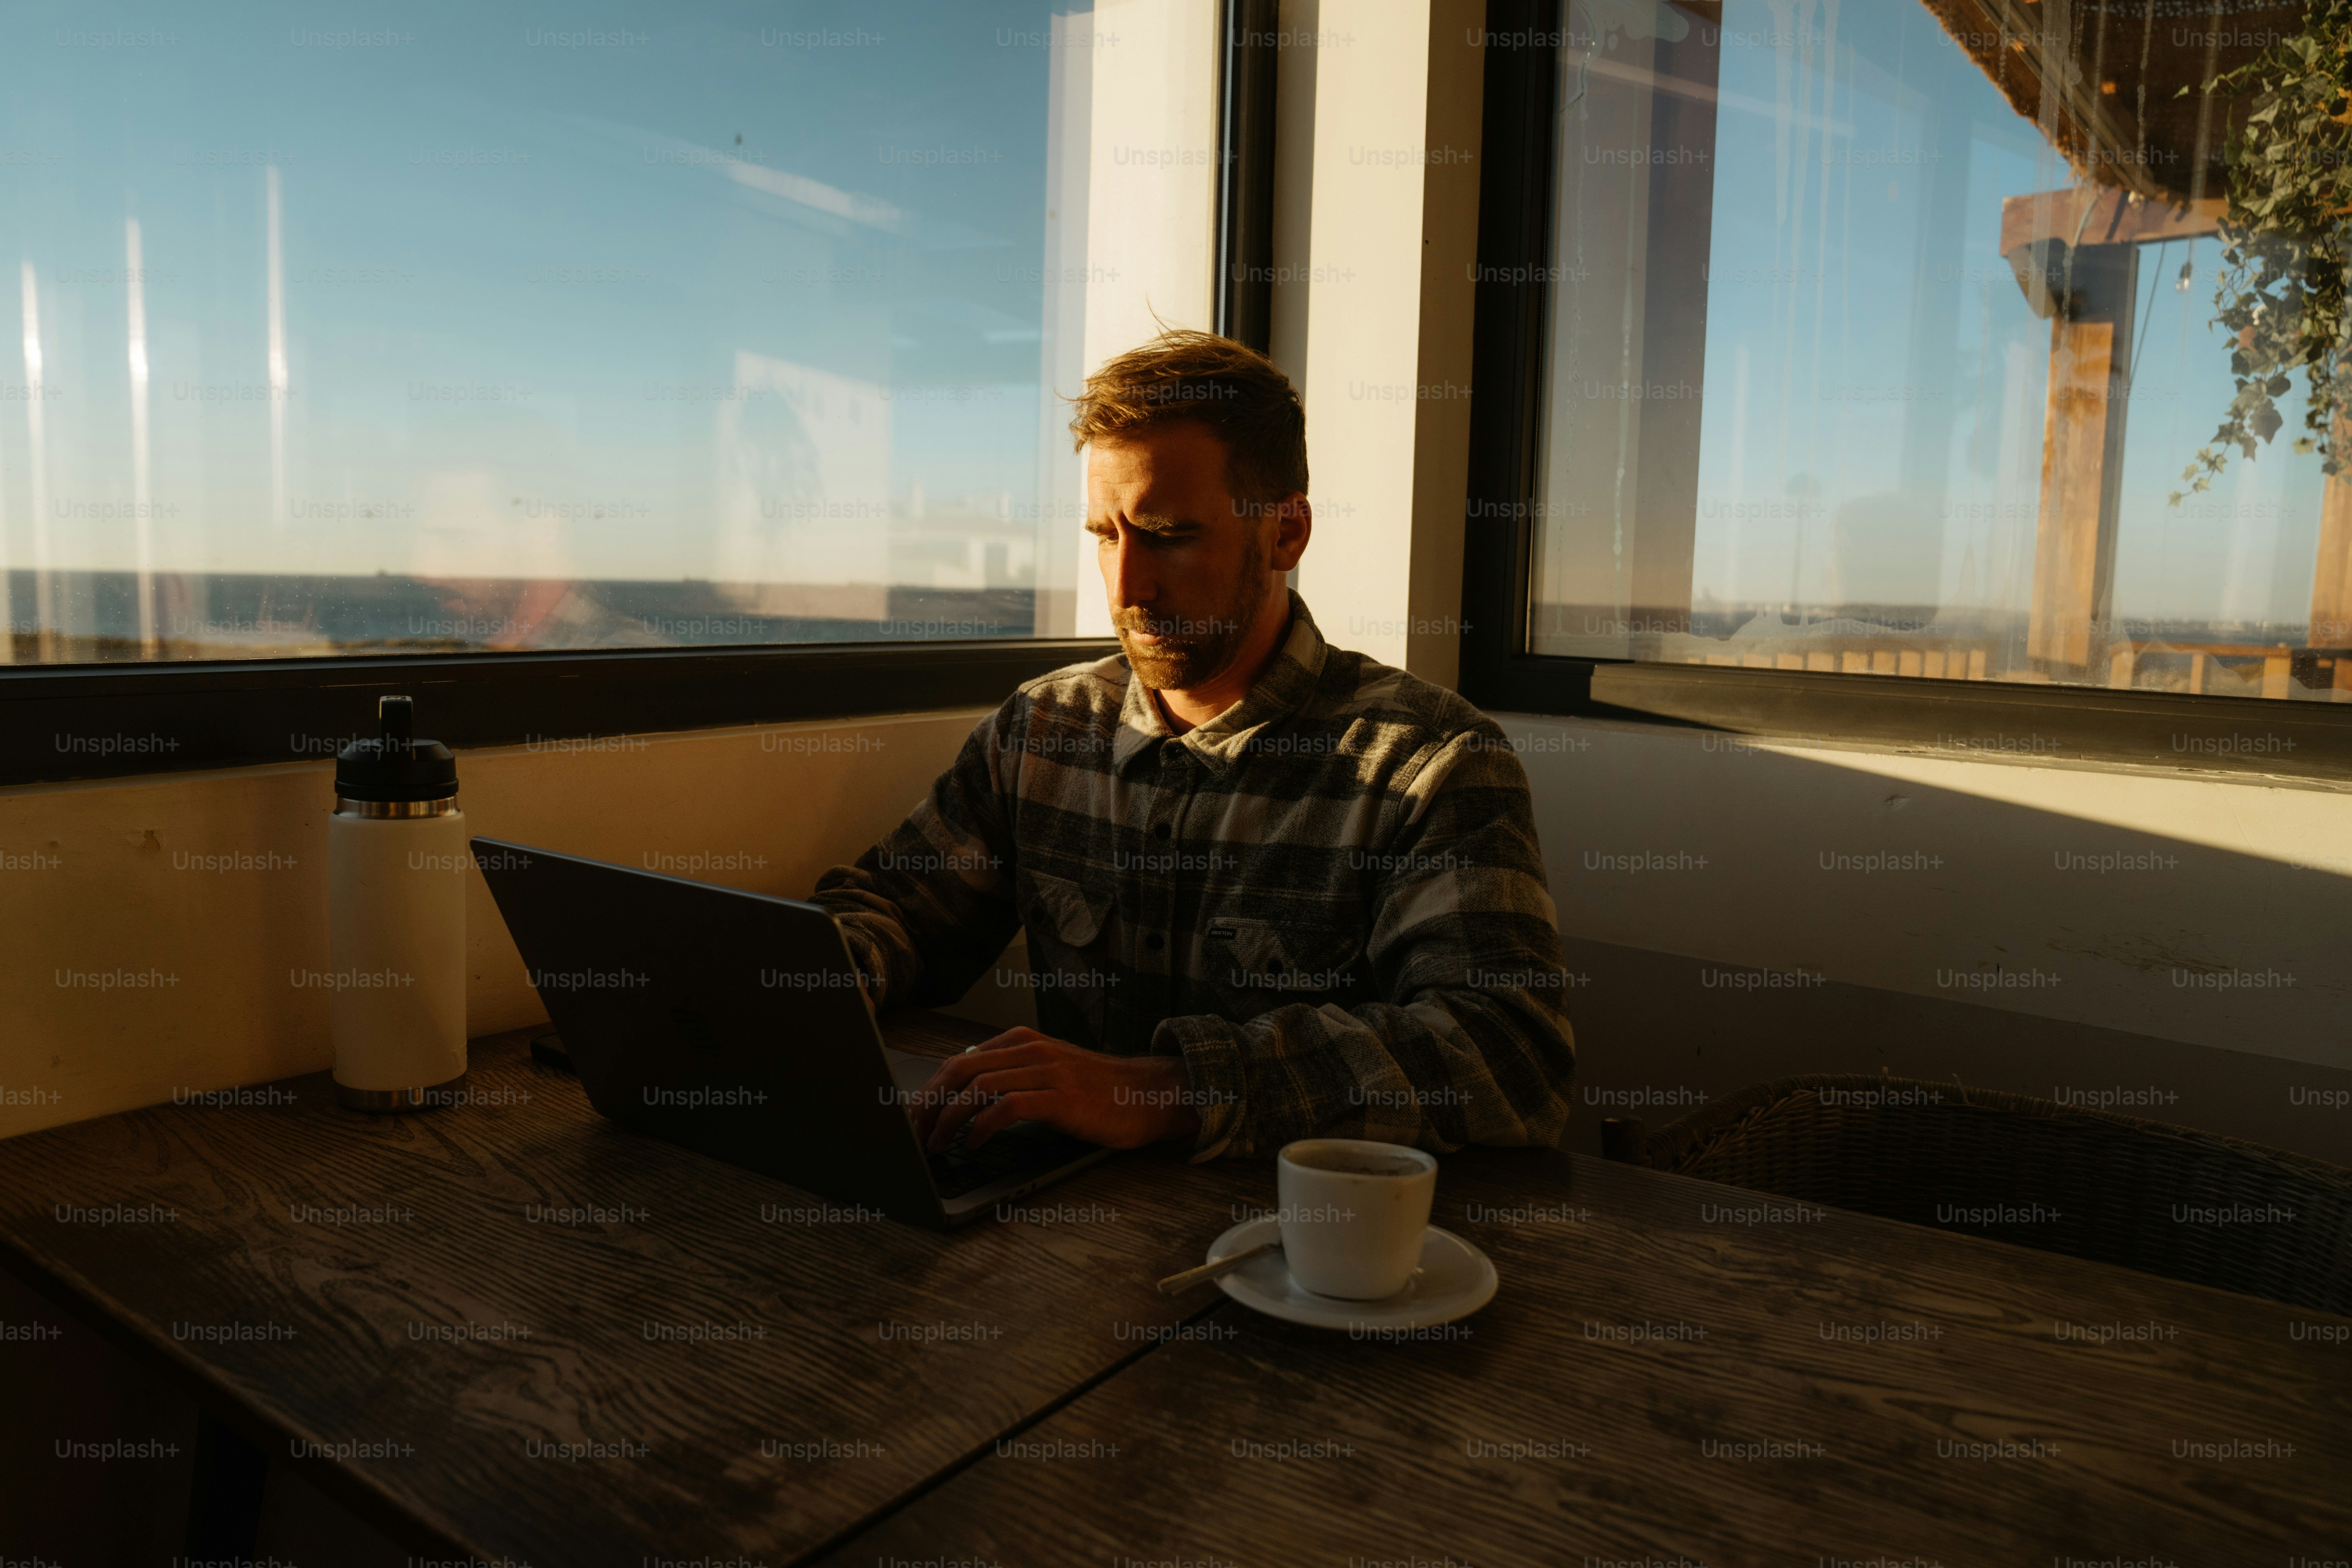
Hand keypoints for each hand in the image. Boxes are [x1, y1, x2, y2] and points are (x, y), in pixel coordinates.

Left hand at [911, 1028, 1202, 1152]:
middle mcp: (1031, 1050)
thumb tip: (965, 1088)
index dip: (930, 1090)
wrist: (1147, 1094)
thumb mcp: (1048, 1071)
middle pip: (959, 1070)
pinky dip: (981, 1127)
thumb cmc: (1097, 1090)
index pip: (959, 1060)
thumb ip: (1011, 1073)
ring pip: (977, 1087)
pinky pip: (1006, 1108)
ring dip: (948, 1119)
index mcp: (1023, 1041)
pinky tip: (973, 1144)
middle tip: (916, 1133)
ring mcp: (1046, 1072)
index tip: (915, 1116)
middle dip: (929, 1104)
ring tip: (938, 1144)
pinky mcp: (1060, 1098)